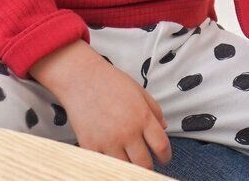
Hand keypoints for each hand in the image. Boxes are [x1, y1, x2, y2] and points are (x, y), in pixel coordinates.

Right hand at [36, 41, 171, 169]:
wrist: (82, 79)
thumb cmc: (111, 83)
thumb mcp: (140, 92)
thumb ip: (154, 110)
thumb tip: (164, 127)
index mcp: (142, 117)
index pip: (161, 146)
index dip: (166, 156)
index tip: (164, 159)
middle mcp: (127, 132)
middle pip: (144, 163)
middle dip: (148, 167)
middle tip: (147, 165)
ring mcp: (108, 141)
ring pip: (124, 168)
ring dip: (129, 168)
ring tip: (129, 163)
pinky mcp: (90, 146)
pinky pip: (103, 164)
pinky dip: (109, 165)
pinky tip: (111, 160)